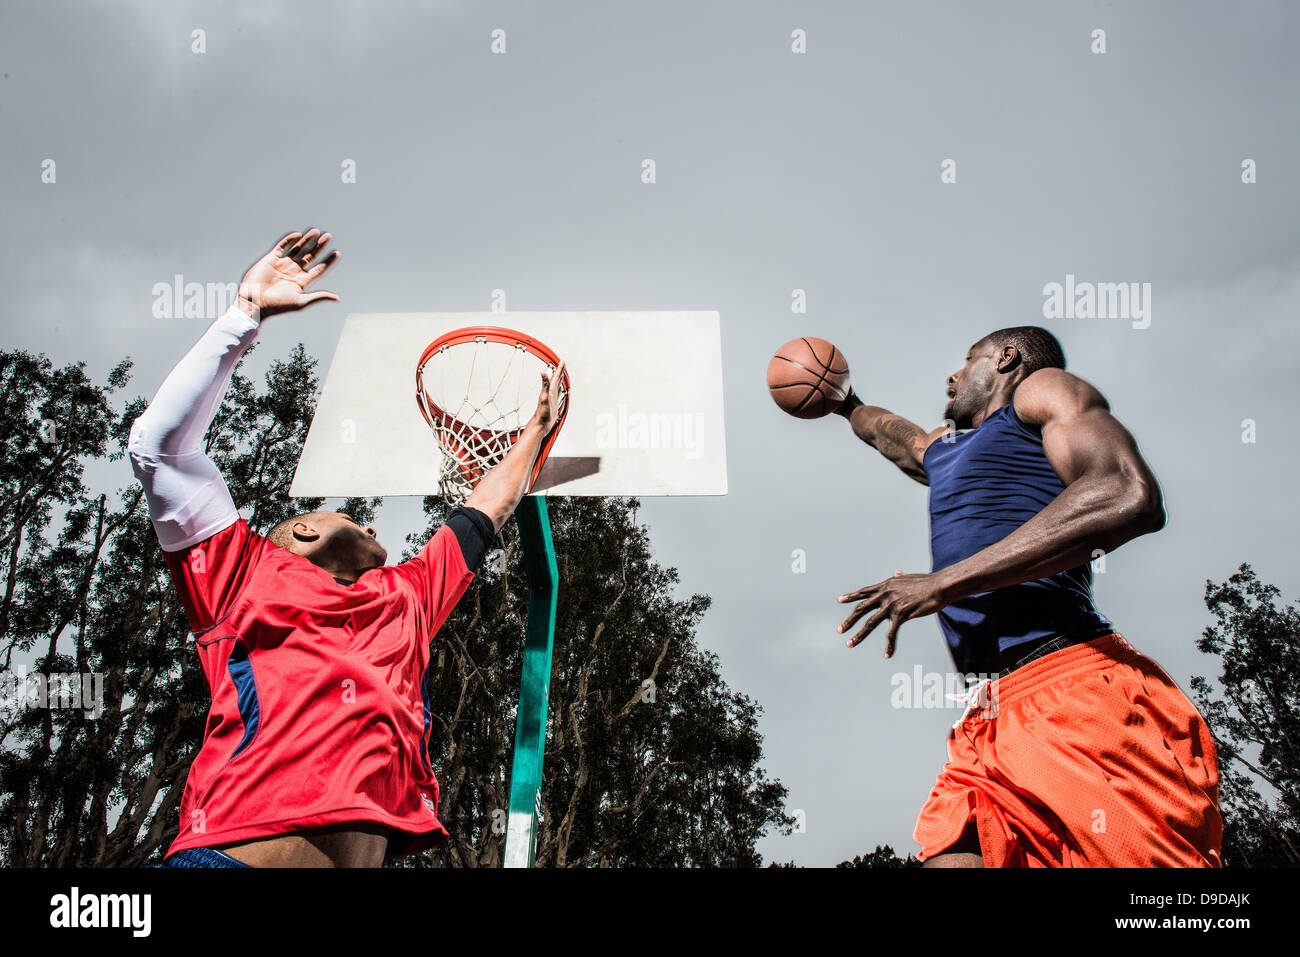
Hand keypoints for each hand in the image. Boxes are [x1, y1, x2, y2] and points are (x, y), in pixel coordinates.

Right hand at [237, 228, 340, 320]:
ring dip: (306, 240)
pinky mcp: (271, 259)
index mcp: (302, 281)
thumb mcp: (301, 301)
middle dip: (319, 246)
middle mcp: (294, 271)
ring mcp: (283, 264)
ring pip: (298, 249)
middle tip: (328, 236)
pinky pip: (282, 247)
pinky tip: (298, 235)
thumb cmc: (278, 305)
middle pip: (310, 256)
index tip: (337, 252)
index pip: (319, 269)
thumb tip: (337, 298)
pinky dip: (289, 240)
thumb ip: (318, 297)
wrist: (256, 302)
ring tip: (316, 231)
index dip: (328, 261)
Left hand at [529, 360, 566, 433]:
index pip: (555, 377)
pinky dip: (561, 389)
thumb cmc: (542, 412)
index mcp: (549, 390)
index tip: (562, 362)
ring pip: (557, 386)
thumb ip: (544, 384)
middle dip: (560, 372)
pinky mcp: (553, 403)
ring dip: (560, 379)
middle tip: (563, 364)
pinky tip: (561, 389)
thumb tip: (542, 372)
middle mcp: (550, 393)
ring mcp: (552, 398)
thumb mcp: (544, 397)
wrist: (540, 424)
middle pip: (556, 379)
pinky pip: (558, 394)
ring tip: (562, 374)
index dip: (559, 369)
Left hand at [837, 570, 951, 656]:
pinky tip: (887, 655)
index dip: (851, 596)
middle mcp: (884, 595)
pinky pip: (891, 633)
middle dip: (849, 621)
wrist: (939, 586)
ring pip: (869, 623)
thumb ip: (899, 578)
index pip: (864, 592)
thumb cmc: (927, 582)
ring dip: (859, 635)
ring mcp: (891, 605)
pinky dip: (889, 646)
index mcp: (885, 586)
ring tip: (850, 644)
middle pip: (861, 609)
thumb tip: (896, 573)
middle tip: (840, 630)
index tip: (840, 600)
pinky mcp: (901, 615)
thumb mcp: (908, 578)